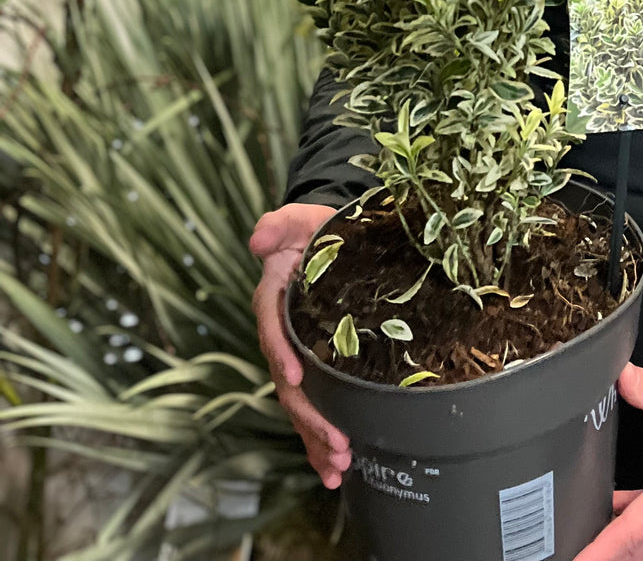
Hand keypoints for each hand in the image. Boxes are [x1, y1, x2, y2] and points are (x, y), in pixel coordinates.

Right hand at [251, 202, 351, 488]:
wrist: (333, 243)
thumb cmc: (316, 230)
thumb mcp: (301, 219)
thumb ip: (280, 223)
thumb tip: (259, 237)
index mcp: (275, 297)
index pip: (272, 327)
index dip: (280, 352)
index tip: (295, 376)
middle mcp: (282, 334)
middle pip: (289, 381)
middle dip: (309, 416)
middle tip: (336, 443)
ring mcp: (298, 355)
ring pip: (301, 404)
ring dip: (316, 438)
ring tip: (338, 466)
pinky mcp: (317, 368)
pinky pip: (315, 406)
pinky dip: (320, 439)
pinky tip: (336, 468)